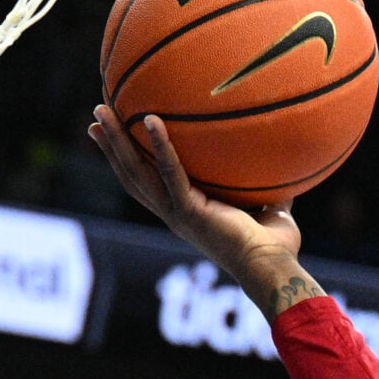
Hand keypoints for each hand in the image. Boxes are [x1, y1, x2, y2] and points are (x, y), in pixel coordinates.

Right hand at [86, 106, 315, 317]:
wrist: (272, 268)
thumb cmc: (275, 246)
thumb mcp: (268, 207)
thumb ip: (266, 186)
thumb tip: (281, 162)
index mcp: (184, 213)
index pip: (148, 184)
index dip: (128, 161)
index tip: (113, 137)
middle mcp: (173, 214)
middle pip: (130, 175)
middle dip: (111, 146)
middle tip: (96, 117)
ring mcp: (177, 213)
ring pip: (136, 172)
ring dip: (116, 140)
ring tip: (102, 110)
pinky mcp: (189, 211)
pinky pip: (170, 172)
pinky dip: (160, 146)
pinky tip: (149, 119)